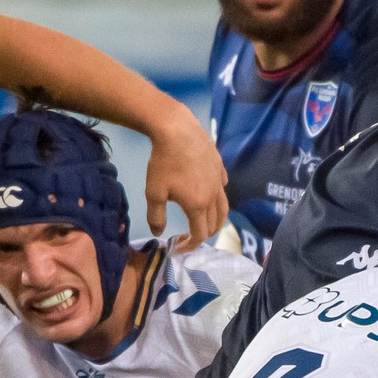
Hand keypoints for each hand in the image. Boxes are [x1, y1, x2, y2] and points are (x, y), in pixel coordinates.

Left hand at [144, 112, 227, 240]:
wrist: (177, 130)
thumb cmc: (163, 162)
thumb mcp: (153, 192)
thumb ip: (156, 216)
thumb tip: (158, 232)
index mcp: (198, 205)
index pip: (200, 234)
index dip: (190, 245)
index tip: (179, 247)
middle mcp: (213, 196)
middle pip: (215, 224)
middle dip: (203, 235)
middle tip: (189, 236)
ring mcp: (219, 181)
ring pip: (224, 208)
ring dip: (215, 221)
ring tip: (204, 222)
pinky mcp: (220, 168)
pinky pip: (223, 189)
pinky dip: (218, 199)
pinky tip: (209, 194)